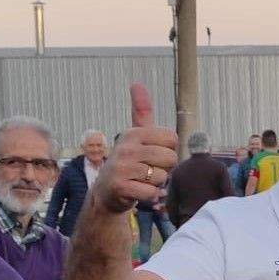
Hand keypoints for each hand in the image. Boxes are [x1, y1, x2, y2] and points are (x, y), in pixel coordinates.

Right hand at [91, 84, 178, 214]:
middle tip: (147, 170)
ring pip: (162, 177)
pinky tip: (138, 192)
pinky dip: (149, 196)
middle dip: (164, 169)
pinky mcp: (121, 187)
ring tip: (140, 180)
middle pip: (170, 158)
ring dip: (155, 183)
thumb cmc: (128, 162)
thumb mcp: (134, 136)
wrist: (106, 193)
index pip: (172, 139)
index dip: (168, 150)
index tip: (152, 155)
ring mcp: (122, 167)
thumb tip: (136, 83)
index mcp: (133, 133)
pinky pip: (152, 192)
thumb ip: (141, 112)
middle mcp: (126, 147)